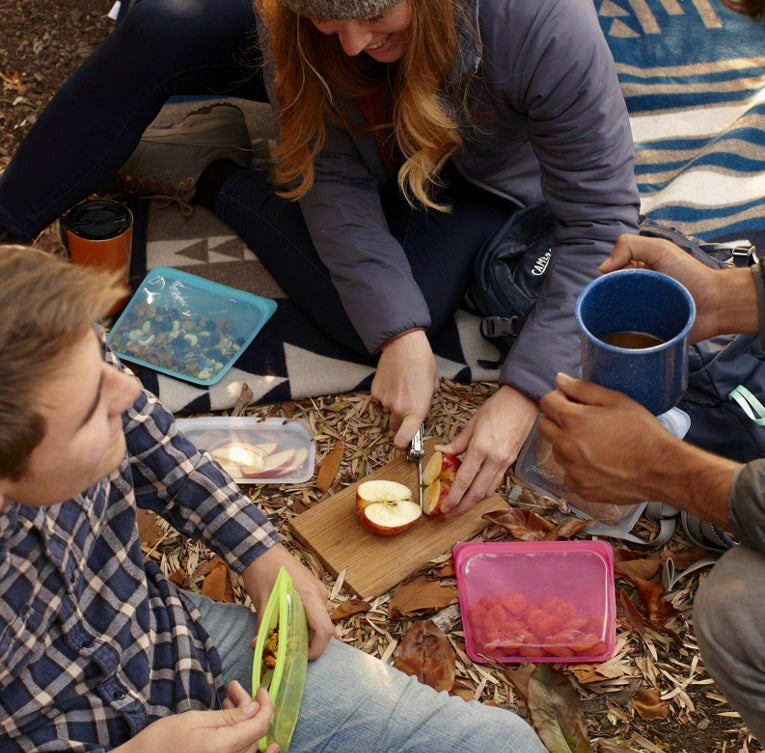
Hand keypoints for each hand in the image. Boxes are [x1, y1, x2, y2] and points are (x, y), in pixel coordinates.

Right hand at [115, 684, 277, 752]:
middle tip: (233, 690)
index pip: (259, 726)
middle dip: (249, 709)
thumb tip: (255, 709)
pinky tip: (242, 728)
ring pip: (247, 746)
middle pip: (254, 735)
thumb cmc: (159, 743)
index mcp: (222, 748)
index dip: (266, 706)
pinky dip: (245, 743)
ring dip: (244, 723)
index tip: (262, 690)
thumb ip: (227, 717)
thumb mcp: (193, 720)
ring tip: (227, 704)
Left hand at [241, 544, 332, 659]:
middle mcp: (318, 593)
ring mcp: (316, 590)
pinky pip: (312, 612)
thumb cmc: (263, 571)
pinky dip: (302, 622)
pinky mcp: (311, 589)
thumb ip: (262, 627)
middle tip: (287, 652)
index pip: (324, 629)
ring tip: (283, 638)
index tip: (300, 658)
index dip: (316, 649)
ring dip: (303, 632)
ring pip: (316, 620)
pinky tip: (285, 624)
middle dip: (307, 643)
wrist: (260, 549)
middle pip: (321, 627)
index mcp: (310, 596)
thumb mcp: (262, 601)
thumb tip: (256, 648)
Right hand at [372, 329, 438, 447]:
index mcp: (416, 410)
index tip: (404, 445)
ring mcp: (385, 401)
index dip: (403, 444)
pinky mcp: (375, 392)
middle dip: (400, 421)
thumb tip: (422, 404)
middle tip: (407, 406)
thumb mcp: (433, 384)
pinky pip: (380, 399)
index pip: (405, 439)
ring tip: (401, 385)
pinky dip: (385, 393)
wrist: (403, 344)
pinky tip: (392, 380)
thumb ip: (427, 400)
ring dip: (394, 404)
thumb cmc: (422, 362)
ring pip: (388, 410)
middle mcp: (399, 409)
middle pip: (395, 426)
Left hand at [436, 385, 536, 516]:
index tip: (444, 506)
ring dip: (473, 503)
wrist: (523, 402)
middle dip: (462, 507)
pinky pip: (496, 482)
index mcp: (481, 448)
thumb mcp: (472, 423)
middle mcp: (494, 459)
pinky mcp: (511, 462)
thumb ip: (456, 443)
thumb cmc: (498, 408)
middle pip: (477, 492)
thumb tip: (440, 452)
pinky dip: (484, 492)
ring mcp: (505, 462)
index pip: (465, 479)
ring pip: (488, 491)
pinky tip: (475, 494)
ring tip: (460, 508)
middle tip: (450, 514)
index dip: (454, 497)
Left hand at [538, 372, 735, 525]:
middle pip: (545, 427)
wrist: (661, 470)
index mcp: (573, 421)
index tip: (571, 400)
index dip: (558, 398)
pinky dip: (578, 466)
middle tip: (582, 420)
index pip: (547, 403)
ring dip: (567, 443)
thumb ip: (583, 389)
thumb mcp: (616, 400)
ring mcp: (572, 470)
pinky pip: (569, 472)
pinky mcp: (580, 488)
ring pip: (556, 450)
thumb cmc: (642, 433)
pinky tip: (598, 462)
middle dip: (558, 419)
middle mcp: (566, 446)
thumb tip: (560, 380)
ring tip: (594, 442)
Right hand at [603, 234, 757, 341]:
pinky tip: (626, 332)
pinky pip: (625, 336)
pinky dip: (622, 335)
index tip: (616, 281)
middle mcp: (635, 293)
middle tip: (624, 300)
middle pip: (608, 296)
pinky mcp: (643, 334)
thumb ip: (630, 245)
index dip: (607, 278)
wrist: (716, 305)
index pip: (608, 275)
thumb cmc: (693, 275)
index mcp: (636, 272)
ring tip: (626, 317)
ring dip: (615, 319)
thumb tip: (602, 268)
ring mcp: (638, 314)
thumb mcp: (661, 249)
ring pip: (613, 318)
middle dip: (609, 299)